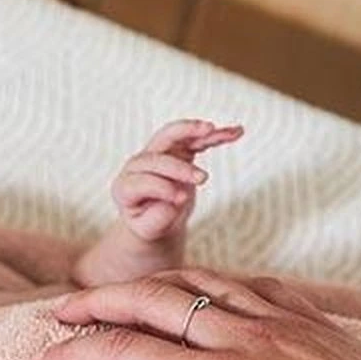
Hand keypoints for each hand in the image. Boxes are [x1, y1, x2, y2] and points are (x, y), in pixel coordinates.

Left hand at [114, 119, 242, 246]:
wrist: (156, 219)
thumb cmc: (151, 225)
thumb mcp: (150, 229)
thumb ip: (159, 217)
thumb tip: (176, 199)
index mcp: (124, 187)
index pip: (142, 181)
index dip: (162, 187)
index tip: (181, 199)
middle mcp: (137, 165)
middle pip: (156, 157)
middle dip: (180, 167)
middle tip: (202, 180)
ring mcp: (156, 153)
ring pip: (172, 134)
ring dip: (193, 131)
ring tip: (213, 130)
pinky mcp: (176, 148)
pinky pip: (195, 137)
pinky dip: (215, 134)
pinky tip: (236, 132)